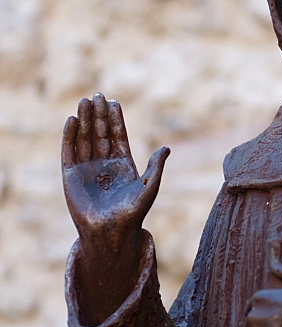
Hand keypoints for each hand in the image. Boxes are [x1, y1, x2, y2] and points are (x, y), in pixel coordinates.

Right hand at [62, 93, 168, 323]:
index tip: (114, 103)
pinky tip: (71, 120)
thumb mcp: (149, 186)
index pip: (118, 136)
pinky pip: (69, 151)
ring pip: (85, 138)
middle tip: (97, 95)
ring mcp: (87, 168)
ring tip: (84, 102)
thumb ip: (157, 166)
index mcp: (122, 165)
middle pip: (100, 133)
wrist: (110, 231)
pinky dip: (70, 136)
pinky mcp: (71, 175)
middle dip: (98, 115)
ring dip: (84, 120)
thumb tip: (168, 147)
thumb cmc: (132, 213)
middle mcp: (104, 164)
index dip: (115, 120)